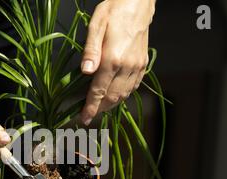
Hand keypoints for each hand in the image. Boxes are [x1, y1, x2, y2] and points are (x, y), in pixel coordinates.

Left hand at [80, 0, 154, 124]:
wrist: (138, 3)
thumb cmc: (114, 11)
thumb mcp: (96, 25)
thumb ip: (90, 51)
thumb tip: (85, 72)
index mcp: (112, 59)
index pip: (99, 91)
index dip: (90, 107)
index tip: (83, 119)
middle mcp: (127, 66)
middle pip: (111, 98)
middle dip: (99, 109)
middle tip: (88, 115)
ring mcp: (137, 67)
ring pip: (123, 95)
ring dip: (110, 105)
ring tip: (98, 108)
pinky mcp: (143, 64)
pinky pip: (133, 87)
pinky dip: (122, 96)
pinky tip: (114, 96)